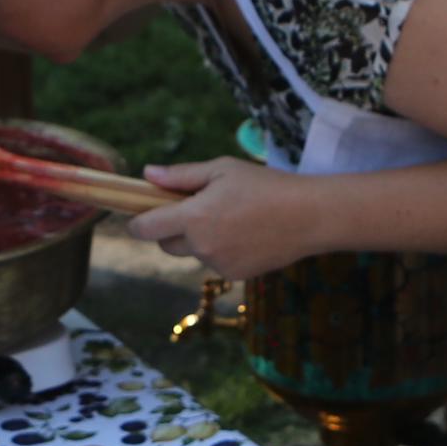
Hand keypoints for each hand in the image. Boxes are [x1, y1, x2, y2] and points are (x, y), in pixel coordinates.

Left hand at [127, 157, 316, 281]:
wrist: (309, 216)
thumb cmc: (265, 185)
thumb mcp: (222, 170)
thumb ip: (180, 176)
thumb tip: (147, 174)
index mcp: (193, 217)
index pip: (147, 228)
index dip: (137, 222)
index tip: (137, 216)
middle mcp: (202, 246)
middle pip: (167, 244)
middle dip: (171, 230)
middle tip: (194, 210)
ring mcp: (218, 264)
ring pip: (194, 253)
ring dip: (200, 240)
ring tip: (231, 218)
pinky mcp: (235, 275)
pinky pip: (216, 263)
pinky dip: (221, 251)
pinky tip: (245, 234)